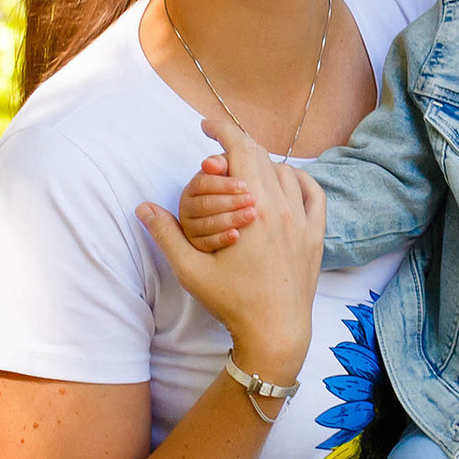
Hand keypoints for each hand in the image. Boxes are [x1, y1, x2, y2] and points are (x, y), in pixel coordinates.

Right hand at [137, 117, 323, 382]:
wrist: (276, 332)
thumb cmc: (232, 303)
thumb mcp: (191, 270)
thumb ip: (166, 235)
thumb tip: (142, 207)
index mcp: (253, 209)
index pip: (239, 150)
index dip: (222, 130)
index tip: (206, 126)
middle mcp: (282, 208)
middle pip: (261, 157)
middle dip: (238, 146)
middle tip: (218, 150)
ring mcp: (303, 221)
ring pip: (285, 172)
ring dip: (263, 164)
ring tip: (243, 169)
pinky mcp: (315, 236)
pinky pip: (313, 193)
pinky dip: (298, 179)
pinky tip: (285, 181)